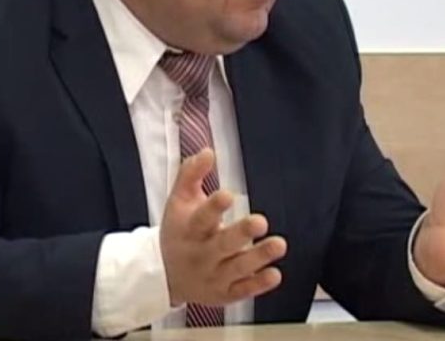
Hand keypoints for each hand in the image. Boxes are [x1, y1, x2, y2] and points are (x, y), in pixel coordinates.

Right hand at [160, 149, 286, 306]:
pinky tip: (275, 274)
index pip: (201, 218)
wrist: (165, 275)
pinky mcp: (224, 293)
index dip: (214, 207)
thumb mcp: (178, 201)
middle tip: (260, 221)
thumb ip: (191, 174)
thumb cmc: (178, 231)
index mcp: (189, 229)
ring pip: (237, 267)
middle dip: (241, 233)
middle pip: (221, 244)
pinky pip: (243, 290)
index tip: (228, 195)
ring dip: (258, 257)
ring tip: (279, 244)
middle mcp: (200, 254)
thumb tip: (208, 151)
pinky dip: (258, 284)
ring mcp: (213, 276)